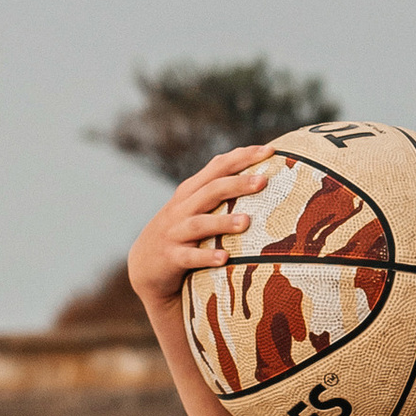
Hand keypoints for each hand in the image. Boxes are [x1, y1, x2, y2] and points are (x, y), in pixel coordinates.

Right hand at [127, 147, 268, 312]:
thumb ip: (217, 189)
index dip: (242, 157)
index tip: (270, 150)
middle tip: (263, 180)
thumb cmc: (181, 233)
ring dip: (222, 222)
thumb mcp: (194, 206)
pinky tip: (224, 258)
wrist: (145, 265)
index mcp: (191, 192)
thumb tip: (253, 168)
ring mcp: (174, 233)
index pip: (218, 167)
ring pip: (199, 224)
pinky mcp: (171, 258)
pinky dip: (205, 257)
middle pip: (211, 191)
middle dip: (237, 184)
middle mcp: (182, 208)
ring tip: (246, 221)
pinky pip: (189, 257)